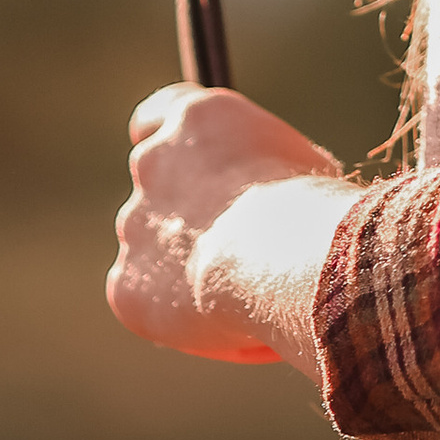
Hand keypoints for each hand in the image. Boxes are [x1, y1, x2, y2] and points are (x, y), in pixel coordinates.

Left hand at [108, 85, 347, 366]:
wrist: (282, 254)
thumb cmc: (313, 209)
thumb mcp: (297, 163)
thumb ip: (261, 174)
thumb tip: (267, 204)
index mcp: (195, 120)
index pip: (157, 116)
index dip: (170, 143)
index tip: (185, 167)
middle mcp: (152, 162)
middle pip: (155, 189)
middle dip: (185, 217)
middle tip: (233, 251)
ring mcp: (134, 224)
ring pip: (154, 252)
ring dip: (185, 269)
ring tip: (245, 296)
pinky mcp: (126, 286)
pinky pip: (148, 304)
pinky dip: (176, 317)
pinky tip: (224, 323)